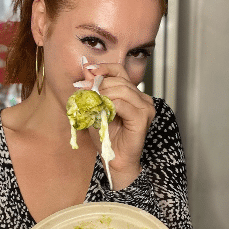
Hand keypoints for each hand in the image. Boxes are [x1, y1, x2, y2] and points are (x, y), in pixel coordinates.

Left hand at [82, 62, 155, 188]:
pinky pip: (123, 105)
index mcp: (133, 94)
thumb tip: (85, 69)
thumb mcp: (95, 109)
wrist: (115, 160)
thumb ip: (93, 91)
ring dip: (103, 95)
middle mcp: (142, 98)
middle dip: (98, 84)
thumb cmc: (107, 137)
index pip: (119, 72)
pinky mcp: (142, 119)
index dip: (104, 69)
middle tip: (83, 90)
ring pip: (122, 91)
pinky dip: (109, 106)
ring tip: (92, 104)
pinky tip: (102, 112)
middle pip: (119, 81)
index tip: (88, 71)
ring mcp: (145, 108)